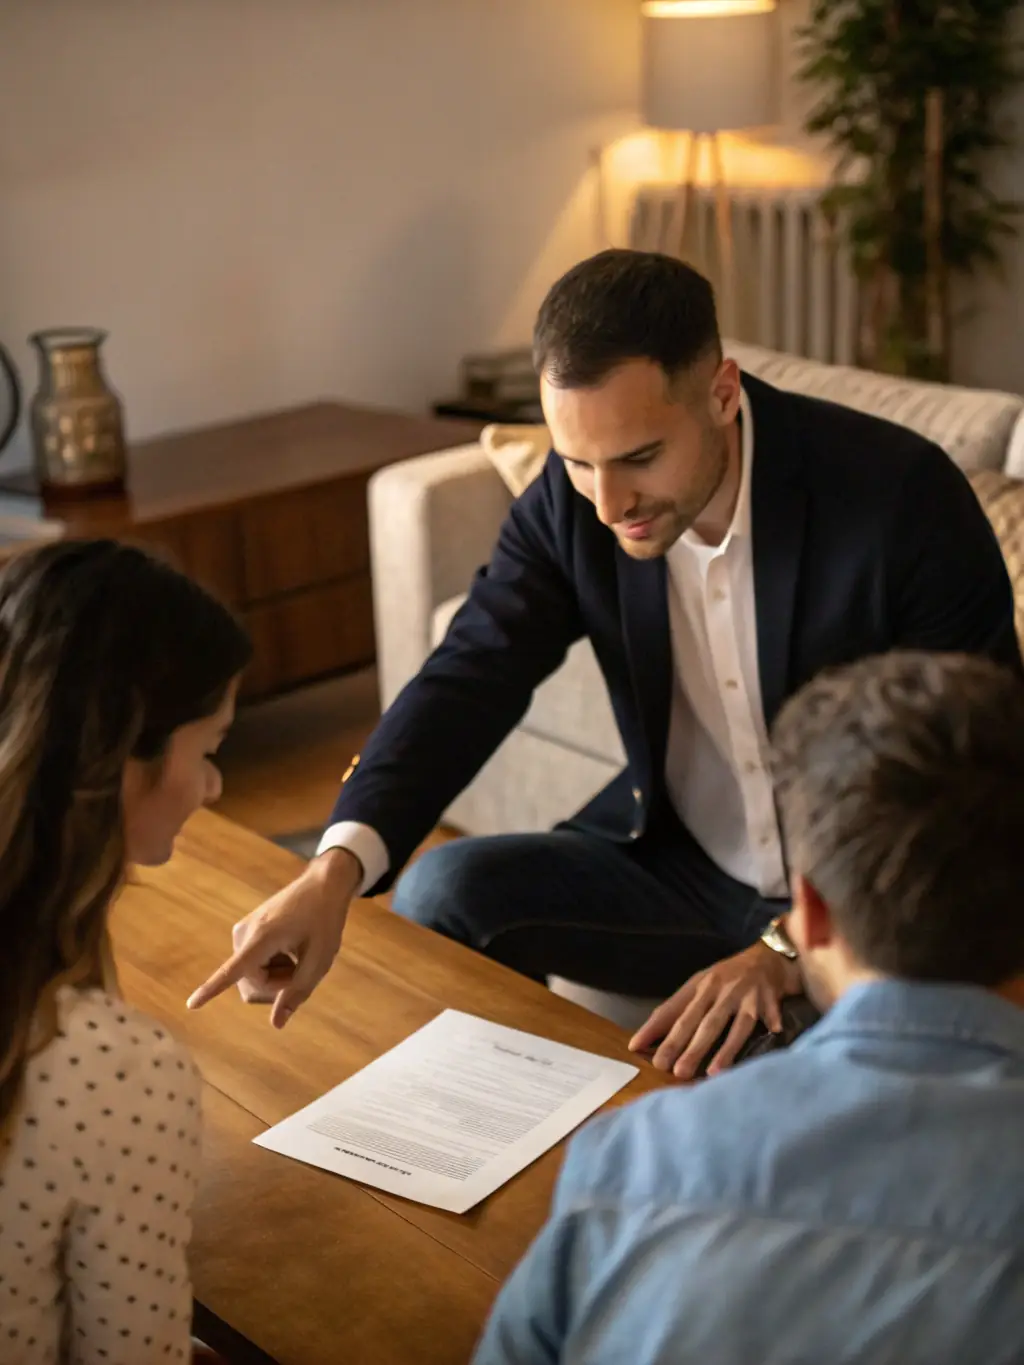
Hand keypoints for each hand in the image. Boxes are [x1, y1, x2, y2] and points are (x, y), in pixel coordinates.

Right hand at [186, 847, 361, 1028]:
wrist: (323, 884)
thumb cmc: (325, 920)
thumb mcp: (320, 959)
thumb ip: (298, 992)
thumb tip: (276, 1024)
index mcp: (263, 937)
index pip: (233, 969)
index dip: (212, 990)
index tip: (191, 1004)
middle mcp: (244, 934)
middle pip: (252, 985)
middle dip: (277, 986)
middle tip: (302, 968)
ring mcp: (242, 932)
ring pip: (253, 978)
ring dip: (277, 976)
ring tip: (297, 954)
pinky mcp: (245, 933)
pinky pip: (253, 966)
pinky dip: (273, 966)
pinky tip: (290, 949)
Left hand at [629, 942, 801, 1080]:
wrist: (767, 956)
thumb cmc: (728, 977)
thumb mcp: (701, 987)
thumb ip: (677, 1011)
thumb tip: (644, 1039)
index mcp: (697, 987)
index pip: (671, 1009)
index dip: (654, 1028)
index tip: (637, 1047)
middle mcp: (717, 989)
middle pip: (698, 1020)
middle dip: (683, 1045)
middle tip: (670, 1069)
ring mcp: (743, 994)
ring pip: (731, 1024)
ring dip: (723, 1049)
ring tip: (711, 1073)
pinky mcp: (768, 999)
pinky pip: (768, 1015)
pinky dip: (771, 1023)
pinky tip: (772, 1035)